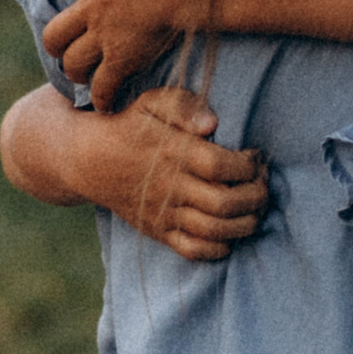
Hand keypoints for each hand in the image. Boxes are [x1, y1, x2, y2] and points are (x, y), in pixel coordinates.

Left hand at [33, 0, 202, 109]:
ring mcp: (102, 35)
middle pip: (56, 31)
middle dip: (54, 43)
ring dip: (74, 71)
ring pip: (73, 61)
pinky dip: (102, 97)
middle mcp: (90, 6)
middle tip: (59, 48)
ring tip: (79, 78)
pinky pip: (104, 84)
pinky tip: (104, 106)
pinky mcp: (120, 58)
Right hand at [103, 85, 269, 263]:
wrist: (89, 160)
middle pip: (225, 203)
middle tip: (263, 186)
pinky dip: (219, 248)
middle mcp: (171, 186)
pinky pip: (193, 250)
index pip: (223, 167)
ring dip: (245, 224)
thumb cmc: (130, 126)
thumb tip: (212, 124)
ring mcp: (164, 213)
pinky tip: (229, 232)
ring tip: (254, 210)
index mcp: (174, 153)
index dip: (249, 166)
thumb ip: (183, 106)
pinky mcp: (158, 232)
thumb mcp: (151, 103)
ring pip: (215, 230)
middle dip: (256, 196)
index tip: (256, 158)